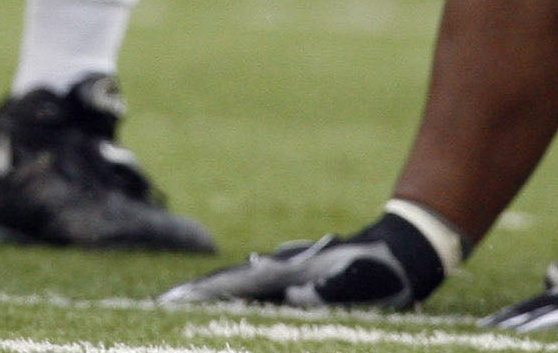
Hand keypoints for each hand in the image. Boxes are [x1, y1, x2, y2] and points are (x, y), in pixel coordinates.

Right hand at [161, 212, 449, 310]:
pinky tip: (226, 306)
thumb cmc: (381, 271)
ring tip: (179, 307)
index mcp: (287, 273)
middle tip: (158, 306)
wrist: (399, 250)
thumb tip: (296, 297)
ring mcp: (286, 276)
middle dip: (192, 296)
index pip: (233, 286)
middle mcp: (279, 272)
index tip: (169, 302)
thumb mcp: (361, 282)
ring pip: (239, 289)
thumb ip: (329, 291)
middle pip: (226, 285)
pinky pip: (258, 294)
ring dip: (209, 298)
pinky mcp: (298, 284)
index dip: (200, 295)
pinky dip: (234, 300)